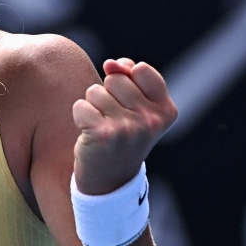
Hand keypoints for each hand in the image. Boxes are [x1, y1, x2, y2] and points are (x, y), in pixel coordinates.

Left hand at [71, 58, 177, 194]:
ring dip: (93, 107)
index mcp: (166, 111)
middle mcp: (151, 120)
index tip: (127, 104)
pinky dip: (80, 117)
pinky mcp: (104, 134)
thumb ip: (129, 77)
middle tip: (113, 120)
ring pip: (95, 91)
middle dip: (107, 94)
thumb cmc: (122, 136)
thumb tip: (111, 63)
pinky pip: (81, 106)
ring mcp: (129, 128)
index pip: (141, 70)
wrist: (109, 181)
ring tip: (102, 128)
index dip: (127, 81)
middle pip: (115, 79)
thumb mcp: (136, 107)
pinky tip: (90, 134)